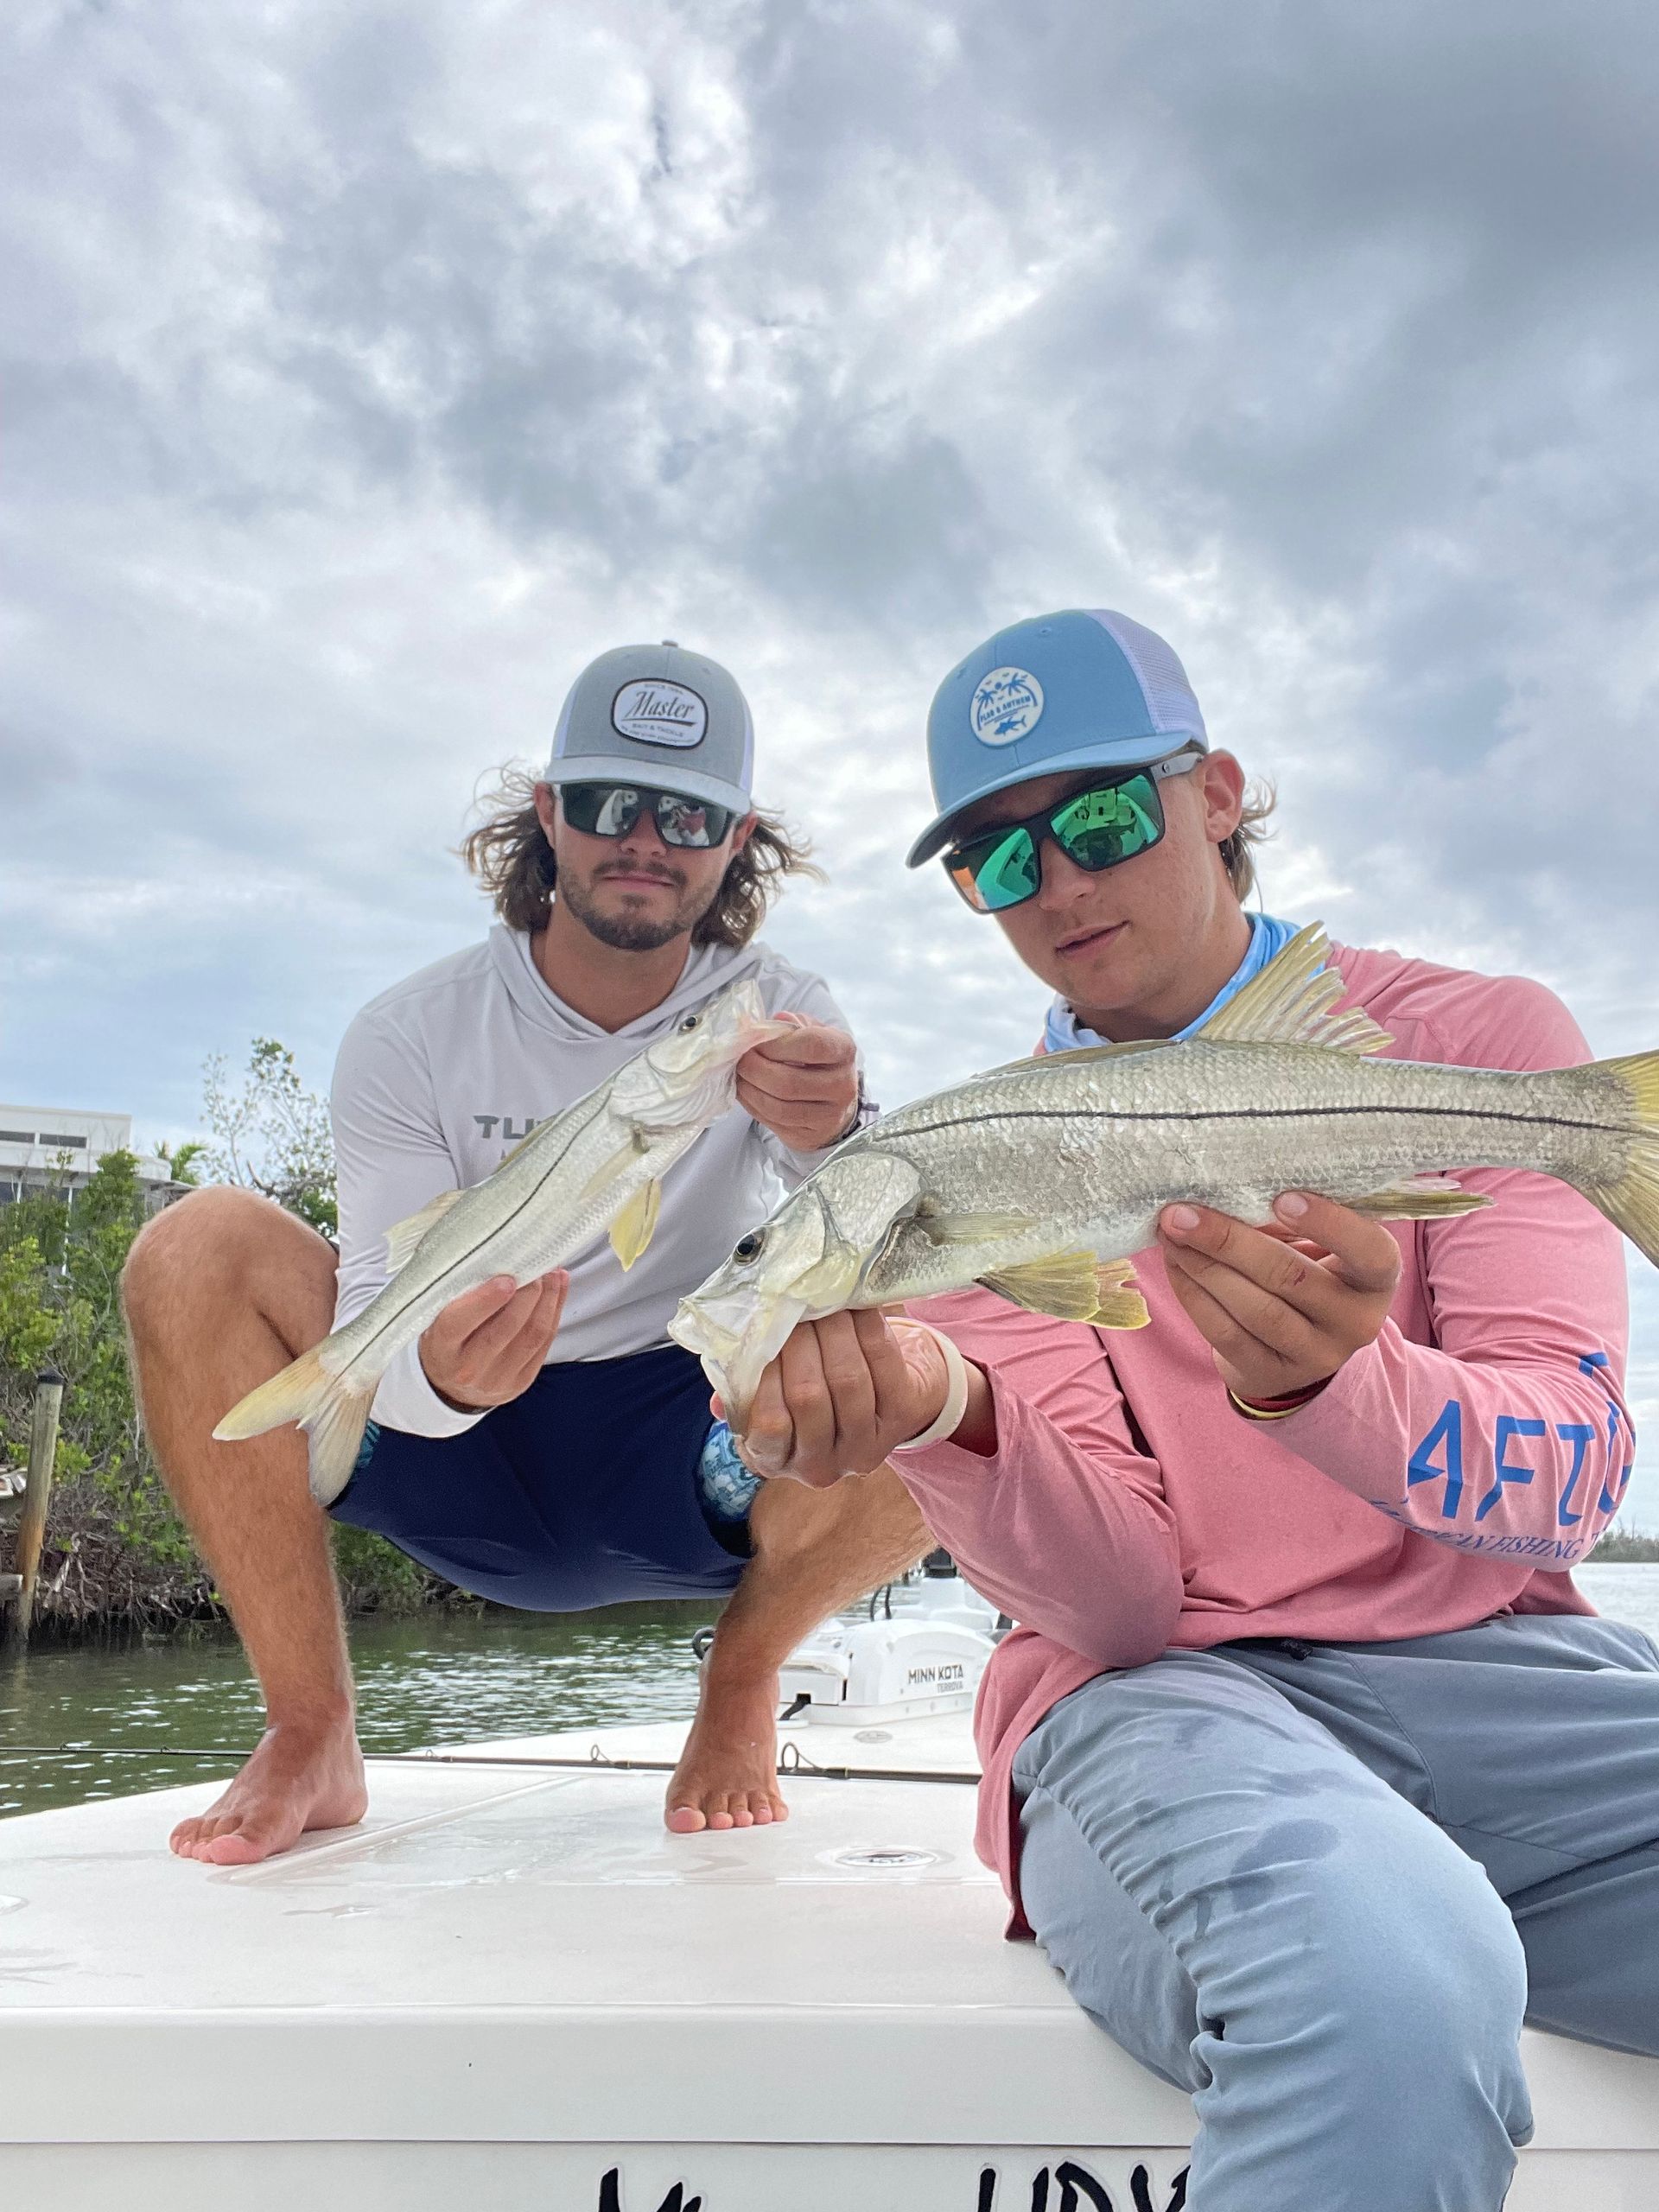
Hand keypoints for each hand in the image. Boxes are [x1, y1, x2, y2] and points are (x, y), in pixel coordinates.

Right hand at [419, 1270, 568, 1410]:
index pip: (459, 1322)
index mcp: (441, 1348)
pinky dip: (554, 1314)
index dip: (485, 1300)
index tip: (506, 1278)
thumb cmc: (446, 1341)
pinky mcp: (521, 1382)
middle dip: (528, 1293)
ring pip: (532, 1335)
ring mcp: (497, 1379)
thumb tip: (499, 1261)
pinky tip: (557, 1291)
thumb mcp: (438, 1318)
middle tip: (538, 1267)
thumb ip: (460, 1296)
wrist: (452, 1386)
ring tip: (553, 1274)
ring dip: (548, 1300)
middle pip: (506, 1327)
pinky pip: (544, 1345)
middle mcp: (468, 1368)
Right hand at [717, 1309, 987, 1488]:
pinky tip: (856, 1305)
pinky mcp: (902, 1417)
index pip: (769, 1424)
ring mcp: (865, 1446)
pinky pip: (884, 1364)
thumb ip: (741, 1386)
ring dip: (833, 1331)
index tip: (763, 1333)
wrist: (866, 1401)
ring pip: (848, 1380)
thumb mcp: (759, 1399)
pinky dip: (867, 1328)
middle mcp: (820, 1466)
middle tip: (793, 1304)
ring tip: (822, 1300)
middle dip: (799, 1342)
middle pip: (810, 1397)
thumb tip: (727, 1358)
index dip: (767, 1375)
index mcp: (773, 1461)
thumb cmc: (796, 1394)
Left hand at [736, 1014, 860, 1151]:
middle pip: (789, 1082)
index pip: (812, 1045)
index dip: (776, 1044)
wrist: (834, 1101)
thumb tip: (756, 1028)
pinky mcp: (810, 1136)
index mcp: (844, 1051)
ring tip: (739, 1075)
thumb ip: (785, 1026)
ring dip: (749, 1089)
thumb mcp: (810, 1033)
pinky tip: (745, 1091)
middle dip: (755, 1069)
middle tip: (739, 1059)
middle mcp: (843, 1085)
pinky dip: (751, 1105)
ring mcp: (828, 1115)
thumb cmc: (816, 1060)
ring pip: (777, 1106)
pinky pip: (773, 1121)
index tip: (756, 1041)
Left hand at [1158, 1193, 1399, 1402]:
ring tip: (1172, 1234)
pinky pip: (1226, 1333)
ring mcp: (1317, 1355)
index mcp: (1378, 1278)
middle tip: (1183, 1212)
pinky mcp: (1273, 1374)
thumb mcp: (1318, 1246)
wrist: (1297, 1350)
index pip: (1370, 1251)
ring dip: (1204, 1267)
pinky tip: (1176, 1265)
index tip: (1281, 1197)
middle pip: (1291, 1277)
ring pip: (1254, 1309)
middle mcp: (1357, 1321)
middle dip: (1229, 1240)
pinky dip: (1194, 1295)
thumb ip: (1290, 1220)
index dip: (1329, 1223)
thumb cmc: (1307, 1272)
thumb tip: (1226, 1191)